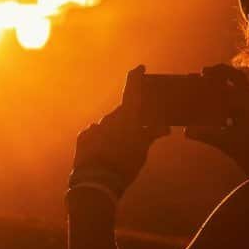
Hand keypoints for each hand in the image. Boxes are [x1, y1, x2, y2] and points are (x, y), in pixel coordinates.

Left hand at [72, 66, 169, 195]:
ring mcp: (95, 126)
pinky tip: (105, 152)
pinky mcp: (83, 137)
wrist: (97, 181)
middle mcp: (109, 117)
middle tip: (136, 133)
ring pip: (108, 124)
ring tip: (120, 150)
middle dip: (129, 120)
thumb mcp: (143, 150)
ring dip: (115, 132)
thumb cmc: (125, 164)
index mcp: (127, 117)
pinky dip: (101, 139)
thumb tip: (165, 128)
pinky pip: (95, 133)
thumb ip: (152, 135)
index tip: (139, 68)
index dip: (136, 76)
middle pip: (122, 112)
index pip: (132, 89)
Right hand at [184, 64, 248, 177]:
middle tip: (204, 73)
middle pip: (238, 77)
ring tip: (210, 83)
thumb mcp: (228, 144)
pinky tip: (220, 104)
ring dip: (228, 82)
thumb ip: (206, 135)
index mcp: (248, 104)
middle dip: (221, 72)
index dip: (212, 78)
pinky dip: (232, 96)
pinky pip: (245, 99)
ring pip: (243, 86)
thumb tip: (186, 131)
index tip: (199, 75)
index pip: (228, 84)